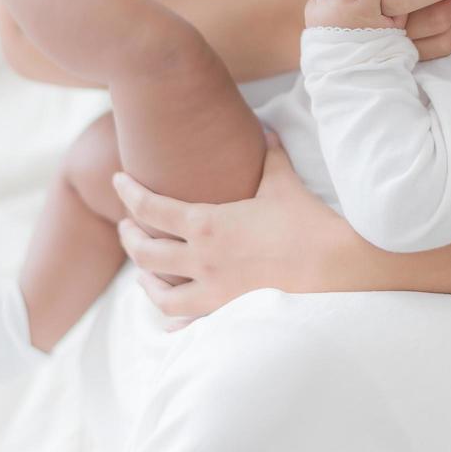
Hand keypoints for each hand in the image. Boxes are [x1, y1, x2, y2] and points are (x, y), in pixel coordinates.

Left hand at [111, 131, 356, 317]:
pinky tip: (171, 321)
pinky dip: (176, 320)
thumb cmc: (305, 223)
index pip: (151, 208)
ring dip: (145, 281)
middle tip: (124, 227)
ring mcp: (214, 291)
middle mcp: (202, 260)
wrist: (333, 266)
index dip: (128, 193)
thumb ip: (269, 156)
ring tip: (143, 273)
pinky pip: (191, 320)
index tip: (117, 181)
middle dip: (128, 238)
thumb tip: (265, 131)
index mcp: (207, 224)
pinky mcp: (230, 312)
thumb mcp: (282, 182)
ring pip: (160, 294)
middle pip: (145, 253)